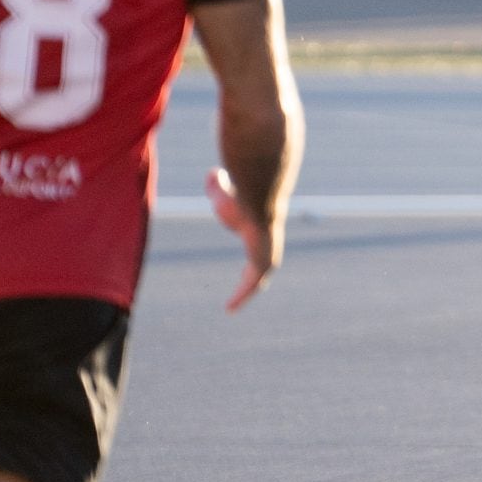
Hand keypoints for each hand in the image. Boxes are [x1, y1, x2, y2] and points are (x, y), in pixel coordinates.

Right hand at [207, 167, 279, 312]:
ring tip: (233, 307)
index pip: (258, 245)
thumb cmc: (238, 193)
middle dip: (252, 276)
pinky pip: (252, 283)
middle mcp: (266, 242)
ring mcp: (267, 252)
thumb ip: (217, 184)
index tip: (244, 266)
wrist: (256, 198)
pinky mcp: (263, 261)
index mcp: (258, 229)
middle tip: (244, 289)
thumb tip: (214, 173)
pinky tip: (231, 308)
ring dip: (246, 292)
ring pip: (258, 277)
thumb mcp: (221, 190)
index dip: (252, 255)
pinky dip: (242, 296)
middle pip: (262, 264)